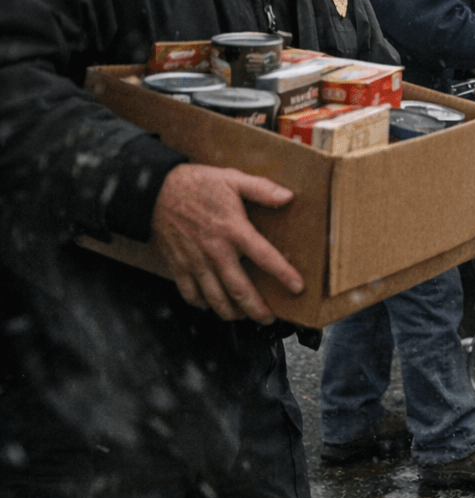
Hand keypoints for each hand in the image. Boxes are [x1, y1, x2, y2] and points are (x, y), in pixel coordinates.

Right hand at [149, 164, 299, 323]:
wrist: (154, 190)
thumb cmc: (195, 184)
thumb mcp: (232, 179)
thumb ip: (261, 188)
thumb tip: (288, 195)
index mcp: (233, 230)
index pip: (264, 257)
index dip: (283, 274)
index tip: (297, 287)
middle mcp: (215, 251)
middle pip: (239, 289)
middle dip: (256, 308)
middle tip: (269, 318)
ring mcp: (195, 261)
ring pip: (215, 297)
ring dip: (231, 312)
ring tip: (244, 317)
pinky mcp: (178, 265)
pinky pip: (189, 293)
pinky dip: (201, 304)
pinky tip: (211, 305)